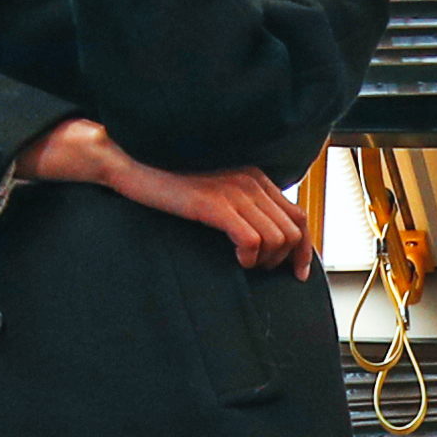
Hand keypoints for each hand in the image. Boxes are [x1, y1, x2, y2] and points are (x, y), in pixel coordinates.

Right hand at [13, 119, 313, 265]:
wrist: (132, 163)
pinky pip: (253, 241)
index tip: (297, 273)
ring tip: (244, 263)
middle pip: (294, 231)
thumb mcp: (213, 191)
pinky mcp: (214, 204)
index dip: (304, 249)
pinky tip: (235, 260)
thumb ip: (241, 206)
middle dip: (284, 260)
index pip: (299, 215)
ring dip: (265, 261)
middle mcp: (251, 180)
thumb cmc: (169, 184)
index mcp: (255, 176)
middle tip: (259, 271)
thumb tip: (266, 239)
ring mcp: (234, 190)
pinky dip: (249, 258)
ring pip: (277, 239)